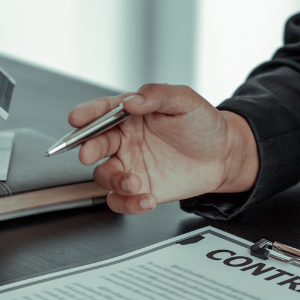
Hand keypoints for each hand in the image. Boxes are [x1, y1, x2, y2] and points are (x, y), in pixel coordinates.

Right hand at [69, 84, 258, 213]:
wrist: (223, 155)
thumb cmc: (203, 125)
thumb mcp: (185, 101)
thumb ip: (157, 96)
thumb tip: (131, 100)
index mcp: (130, 116)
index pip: (102, 112)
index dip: (86, 114)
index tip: (76, 119)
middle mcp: (125, 141)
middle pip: (95, 145)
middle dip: (88, 149)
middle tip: (90, 154)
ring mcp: (130, 166)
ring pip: (104, 176)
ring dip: (114, 181)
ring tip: (136, 183)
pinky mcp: (140, 189)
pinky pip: (120, 200)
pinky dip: (128, 204)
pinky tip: (147, 199)